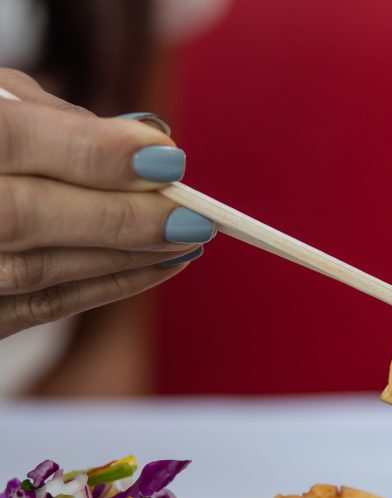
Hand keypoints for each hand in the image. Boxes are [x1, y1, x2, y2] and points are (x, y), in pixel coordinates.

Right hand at [0, 68, 212, 339]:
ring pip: (36, 270)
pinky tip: (159, 265)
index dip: (92, 152)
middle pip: (22, 216)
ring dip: (125, 256)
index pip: (9, 140)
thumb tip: (147, 141)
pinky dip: (106, 285)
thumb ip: (51, 118)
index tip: (168, 157)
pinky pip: (38, 307)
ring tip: (191, 237)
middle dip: (120, 216)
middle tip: (193, 215)